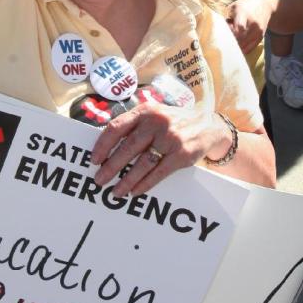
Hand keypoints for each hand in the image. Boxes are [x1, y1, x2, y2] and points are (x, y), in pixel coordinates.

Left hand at [91, 102, 230, 196]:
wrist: (208, 125)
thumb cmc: (173, 122)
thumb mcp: (153, 114)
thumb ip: (133, 124)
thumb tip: (104, 145)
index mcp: (145, 111)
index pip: (116, 127)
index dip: (102, 145)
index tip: (94, 160)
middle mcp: (156, 122)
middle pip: (128, 148)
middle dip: (111, 167)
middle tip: (99, 180)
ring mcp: (170, 138)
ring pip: (142, 163)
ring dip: (126, 180)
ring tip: (115, 192)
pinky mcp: (182, 154)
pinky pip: (158, 173)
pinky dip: (144, 184)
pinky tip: (134, 192)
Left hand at [227, 0, 272, 54]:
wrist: (265, 5)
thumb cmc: (246, 5)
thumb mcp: (234, 6)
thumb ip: (226, 16)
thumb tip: (218, 29)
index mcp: (245, 13)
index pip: (239, 27)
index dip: (231, 33)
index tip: (225, 33)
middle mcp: (253, 24)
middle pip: (241, 39)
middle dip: (231, 41)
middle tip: (226, 38)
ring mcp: (258, 32)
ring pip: (244, 46)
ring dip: (236, 45)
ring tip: (232, 39)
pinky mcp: (260, 37)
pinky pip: (249, 48)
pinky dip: (242, 49)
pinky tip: (237, 44)